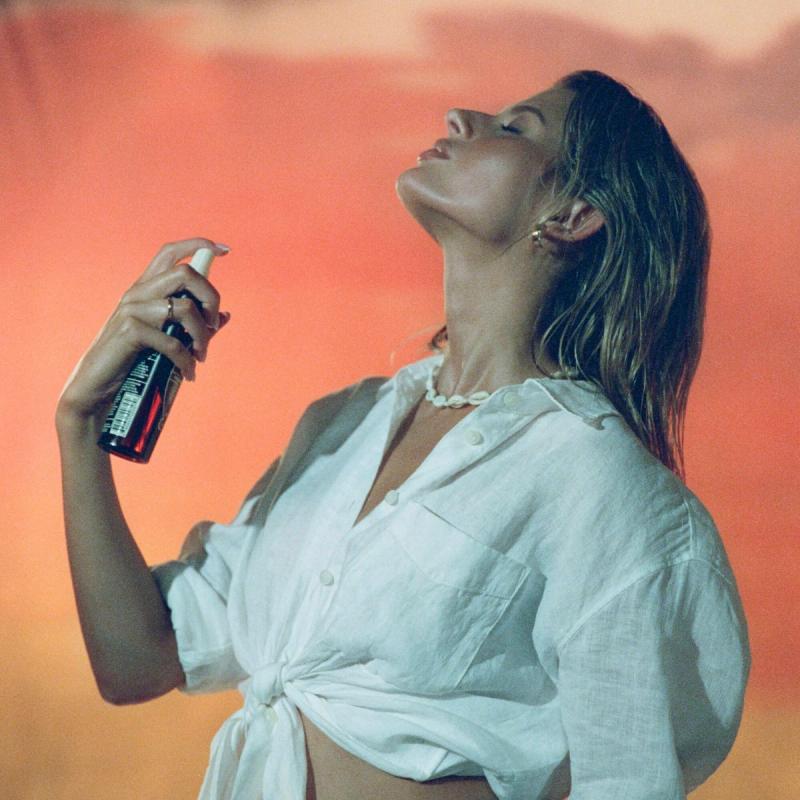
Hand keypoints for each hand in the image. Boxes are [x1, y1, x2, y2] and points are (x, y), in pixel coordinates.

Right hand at [56, 238, 230, 425]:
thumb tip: (224, 316)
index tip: (224, 250)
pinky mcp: (130, 330)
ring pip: (185, 308)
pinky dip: (187, 360)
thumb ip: (194, 326)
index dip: (198, 244)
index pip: (170, 252)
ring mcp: (132, 310)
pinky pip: (173, 342)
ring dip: (202, 335)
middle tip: (213, 326)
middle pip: (186, 273)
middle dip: (211, 298)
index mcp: (145, 289)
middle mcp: (138, 292)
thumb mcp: (167, 338)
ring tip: (201, 356)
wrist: (97, 389)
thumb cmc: (133, 363)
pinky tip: (189, 373)